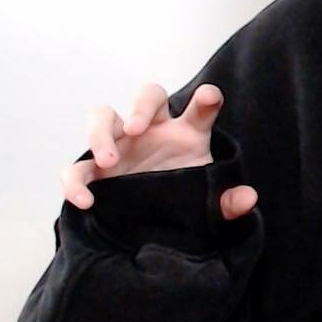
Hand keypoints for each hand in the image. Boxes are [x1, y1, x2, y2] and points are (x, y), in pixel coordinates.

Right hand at [59, 82, 257, 219]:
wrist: (158, 224)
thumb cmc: (186, 198)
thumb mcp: (208, 203)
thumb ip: (227, 203)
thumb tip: (248, 198)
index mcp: (187, 133)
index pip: (200, 108)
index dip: (206, 100)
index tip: (210, 97)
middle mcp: (152, 131)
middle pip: (147, 96)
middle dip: (141, 106)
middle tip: (137, 129)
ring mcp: (120, 146)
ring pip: (103, 117)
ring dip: (101, 134)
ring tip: (108, 161)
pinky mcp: (94, 172)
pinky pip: (76, 170)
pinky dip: (74, 183)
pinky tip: (85, 200)